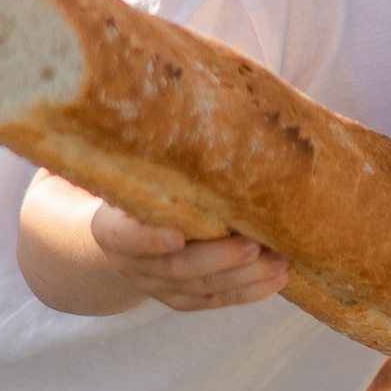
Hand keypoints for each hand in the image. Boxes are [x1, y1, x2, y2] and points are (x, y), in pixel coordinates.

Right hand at [16, 166, 287, 316]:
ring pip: (201, 287)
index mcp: (110, 226)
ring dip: (243, 276)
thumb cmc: (139, 183)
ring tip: (280, 262)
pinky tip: (278, 278)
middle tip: (252, 244)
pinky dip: (249, 291)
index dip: (146, 238)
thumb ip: (156, 148)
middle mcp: (132, 262)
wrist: (119, 230)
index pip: (123, 236)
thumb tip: (197, 91)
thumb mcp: (135, 166)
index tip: (174, 233)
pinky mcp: (182, 297)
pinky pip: (216, 299)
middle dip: (216, 258)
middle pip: (174, 267)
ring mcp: (158, 284)